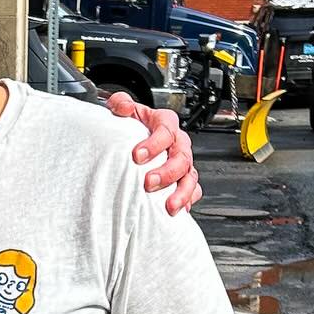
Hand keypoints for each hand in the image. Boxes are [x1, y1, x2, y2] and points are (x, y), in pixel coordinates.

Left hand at [106, 94, 201, 214]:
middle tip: (149, 183)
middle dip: (166, 172)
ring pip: (190, 176)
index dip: (154, 143)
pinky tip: (178, 210)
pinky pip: (193, 189)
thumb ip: (120, 103)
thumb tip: (122, 107)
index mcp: (165, 123)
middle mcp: (178, 143)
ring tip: (169, 205)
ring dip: (181, 191)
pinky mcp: (183, 179)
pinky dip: (188, 200)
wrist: (137, 140)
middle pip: (181, 156)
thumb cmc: (133, 127)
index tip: (137, 155)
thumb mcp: (124, 110)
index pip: (165, 130)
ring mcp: (183, 162)